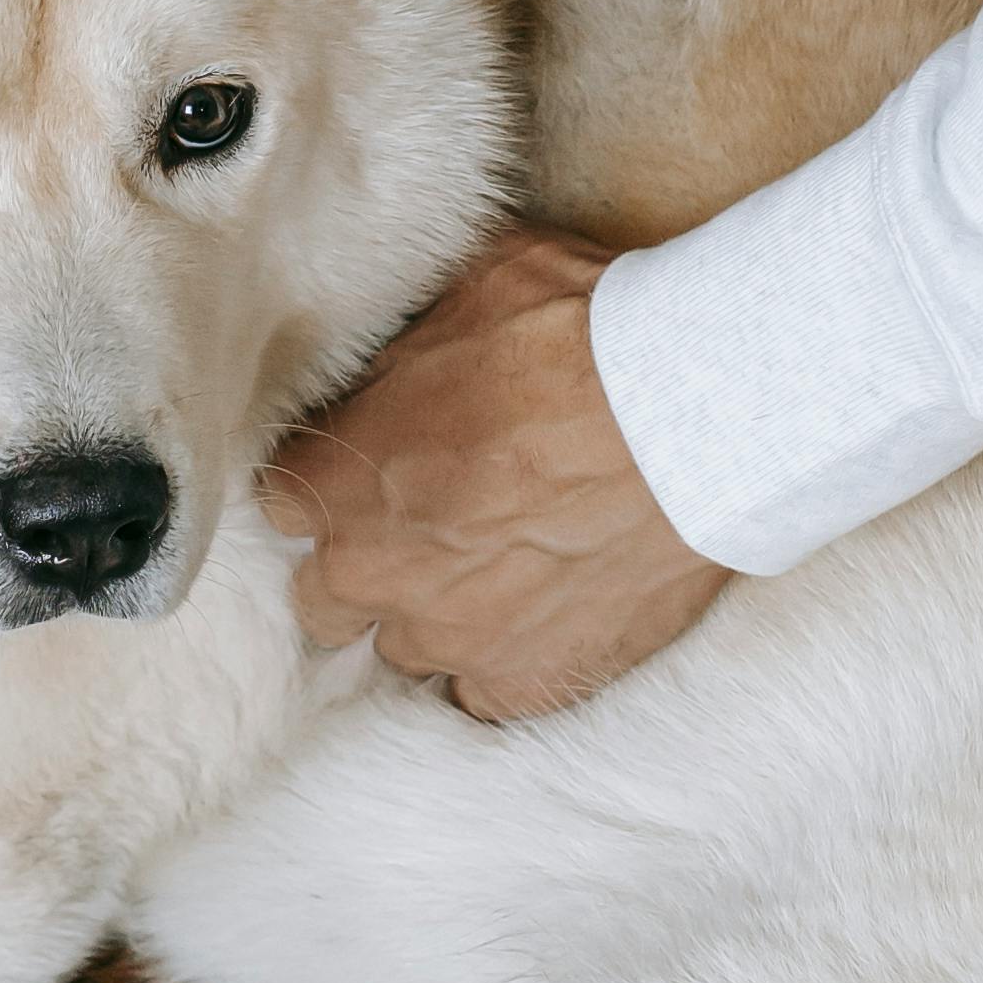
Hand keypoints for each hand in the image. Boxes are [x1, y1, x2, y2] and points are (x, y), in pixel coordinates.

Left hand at [267, 232, 728, 721]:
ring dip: (435, 613)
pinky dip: (503, 661)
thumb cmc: (583, 336)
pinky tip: (539, 616)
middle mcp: (375, 570)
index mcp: (342, 475)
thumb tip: (402, 351)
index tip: (373, 465)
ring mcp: (450, 636)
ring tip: (498, 570)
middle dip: (365, 562)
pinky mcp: (528, 680)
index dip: (333, 479)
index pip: (285, 496)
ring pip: (404, 649)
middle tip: (431, 523)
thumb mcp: (475, 286)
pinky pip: (483, 696)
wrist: (697, 416)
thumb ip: (413, 344)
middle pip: (324, 596)